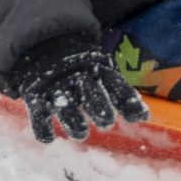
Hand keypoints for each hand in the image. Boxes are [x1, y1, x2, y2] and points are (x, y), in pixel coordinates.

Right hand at [10, 49, 150, 143]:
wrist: (42, 42)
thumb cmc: (82, 67)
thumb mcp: (102, 72)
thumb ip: (122, 95)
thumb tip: (145, 117)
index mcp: (96, 70)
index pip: (115, 84)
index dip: (126, 100)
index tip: (139, 117)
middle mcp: (77, 78)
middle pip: (89, 93)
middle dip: (98, 106)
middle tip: (106, 122)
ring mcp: (55, 86)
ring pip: (65, 105)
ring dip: (73, 120)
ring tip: (81, 134)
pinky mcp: (35, 95)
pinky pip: (37, 112)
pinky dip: (42, 126)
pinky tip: (47, 138)